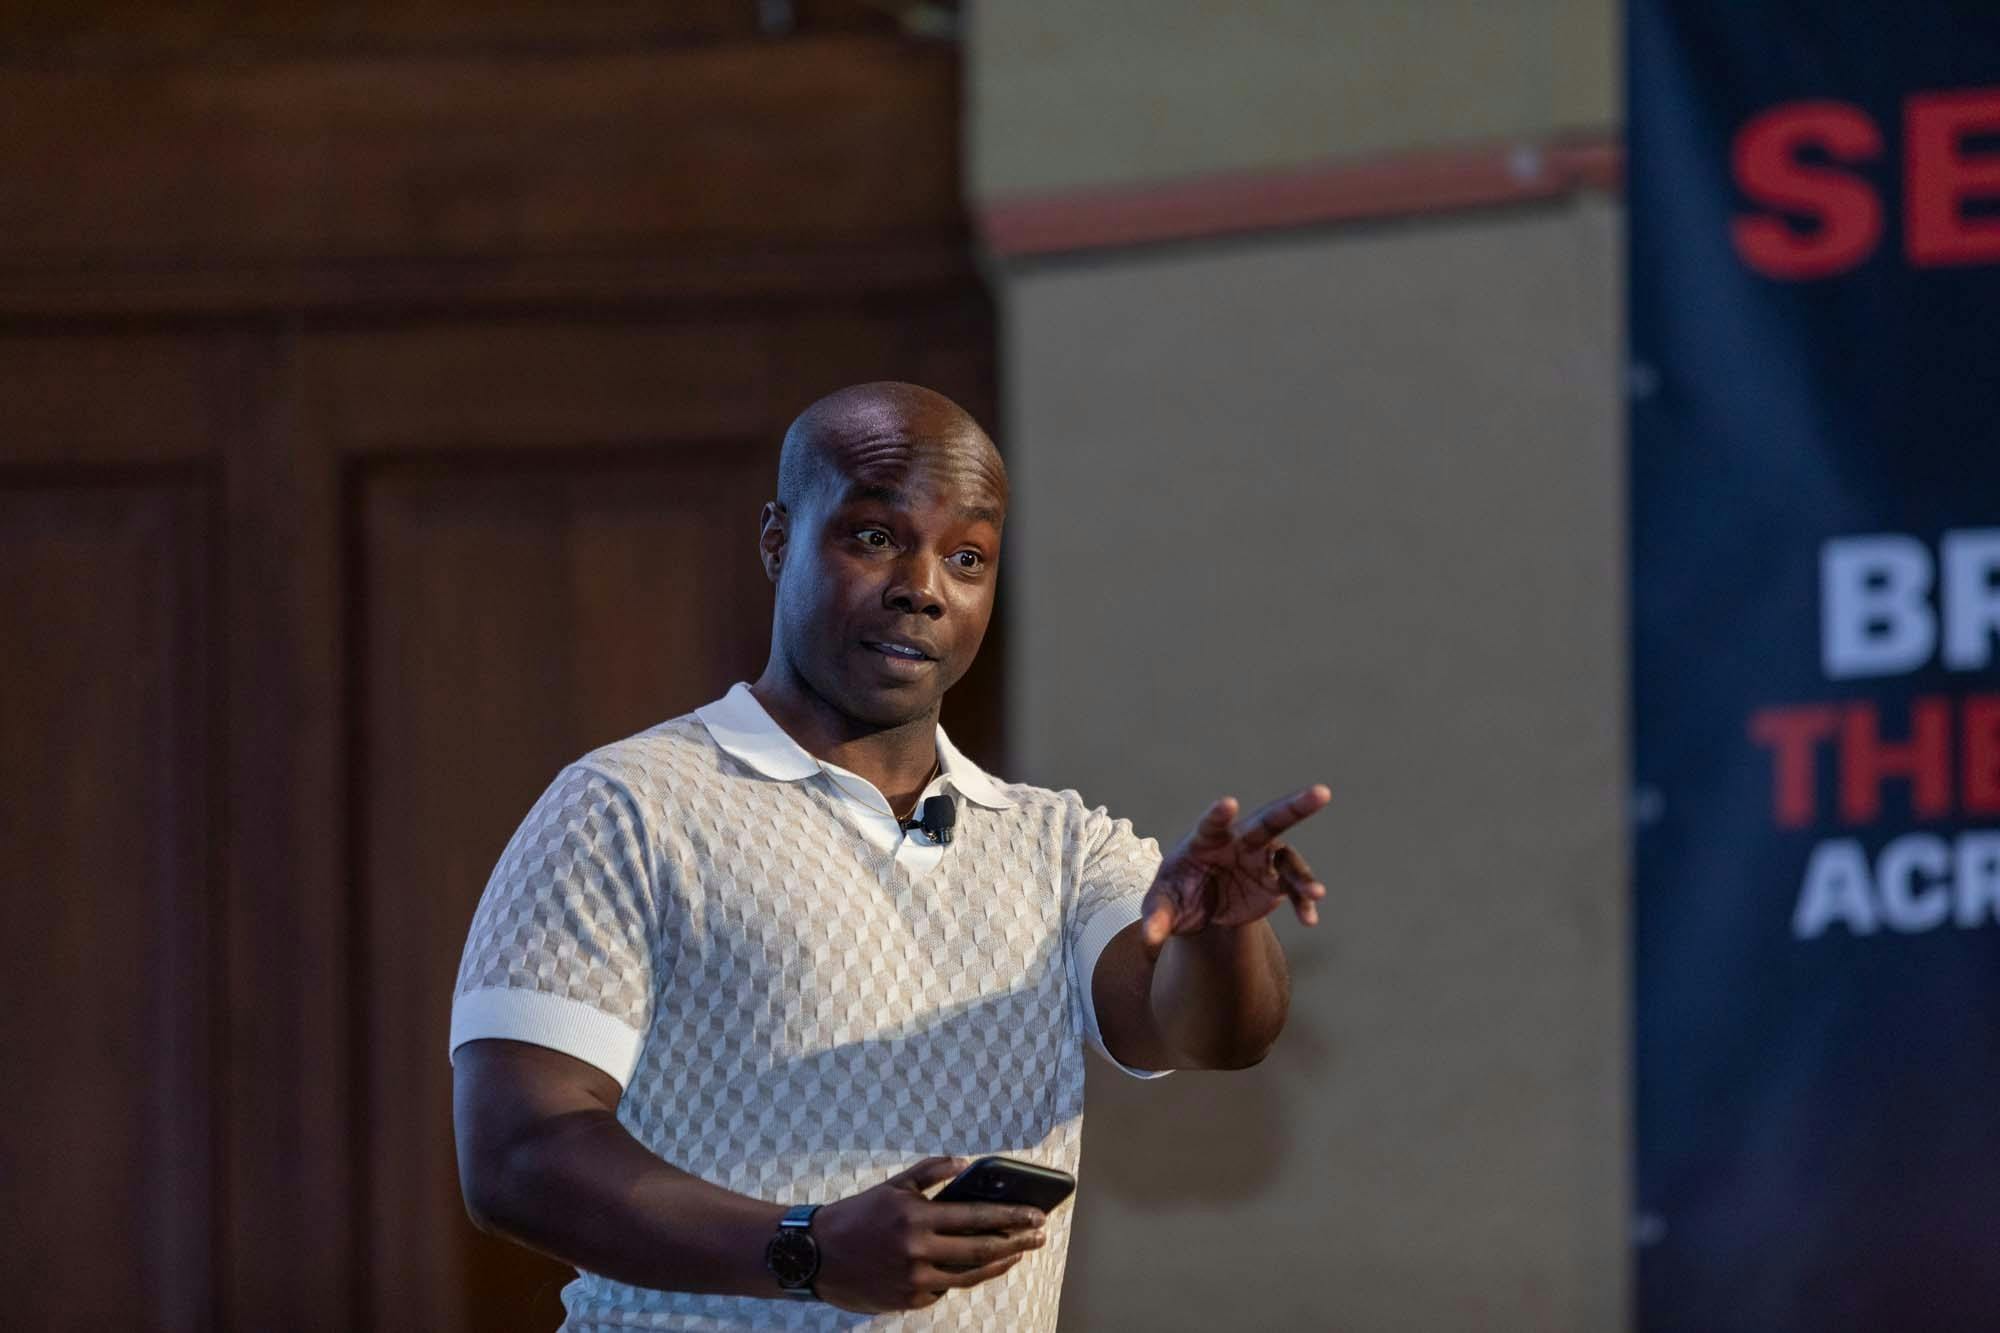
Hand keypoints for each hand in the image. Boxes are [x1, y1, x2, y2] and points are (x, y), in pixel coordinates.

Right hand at [810, 1157, 1046, 1312]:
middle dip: (1016, 1242)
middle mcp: (918, 1251)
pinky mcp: (907, 1301)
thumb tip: (965, 1164)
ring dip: (998, 1265)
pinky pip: (942, 1288)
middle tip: (1039, 1236)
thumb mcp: (892, 1186)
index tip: (1037, 1216)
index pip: (977, 1217)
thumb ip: (930, 1173)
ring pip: (969, 1276)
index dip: (1011, 1218)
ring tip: (1016, 1254)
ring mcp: (914, 1281)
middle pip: (981, 1250)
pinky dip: (959, 1277)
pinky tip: (973, 1267)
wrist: (815, 1254)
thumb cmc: (857, 1214)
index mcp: (917, 1218)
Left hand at [1140, 784, 1330, 954]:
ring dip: (1303, 874)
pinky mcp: (1273, 881)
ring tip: (1317, 894)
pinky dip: (1302, 900)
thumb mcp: (1161, 908)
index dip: (1218, 814)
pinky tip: (1309, 918)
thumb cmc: (1175, 897)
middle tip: (1321, 793)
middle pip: (1267, 819)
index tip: (1229, 805)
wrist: (1199, 909)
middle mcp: (1237, 842)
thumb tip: (1148, 939)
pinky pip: (1293, 887)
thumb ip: (1155, 919)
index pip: (1211, 824)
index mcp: (1204, 841)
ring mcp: (1259, 859)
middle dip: (1295, 806)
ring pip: (1288, 856)